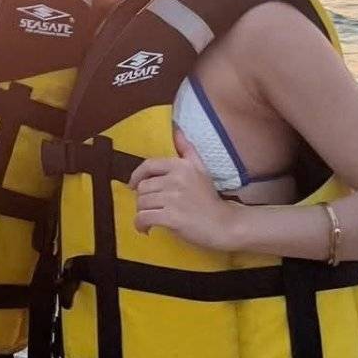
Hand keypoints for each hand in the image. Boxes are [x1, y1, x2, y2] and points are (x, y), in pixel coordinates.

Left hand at [131, 135, 238, 249]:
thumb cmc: (209, 198)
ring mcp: (173, 199)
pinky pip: (143, 218)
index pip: (148, 165)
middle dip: (143, 199)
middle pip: (142, 187)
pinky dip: (141, 225)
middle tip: (151, 207)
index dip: (137, 176)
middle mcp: (176, 179)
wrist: (223, 224)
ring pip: (141, 203)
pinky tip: (146, 229)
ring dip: (142, 213)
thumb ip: (187, 149)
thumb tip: (176, 128)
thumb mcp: (200, 168)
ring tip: (151, 218)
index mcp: (181, 166)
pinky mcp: (171, 218)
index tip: (133, 186)